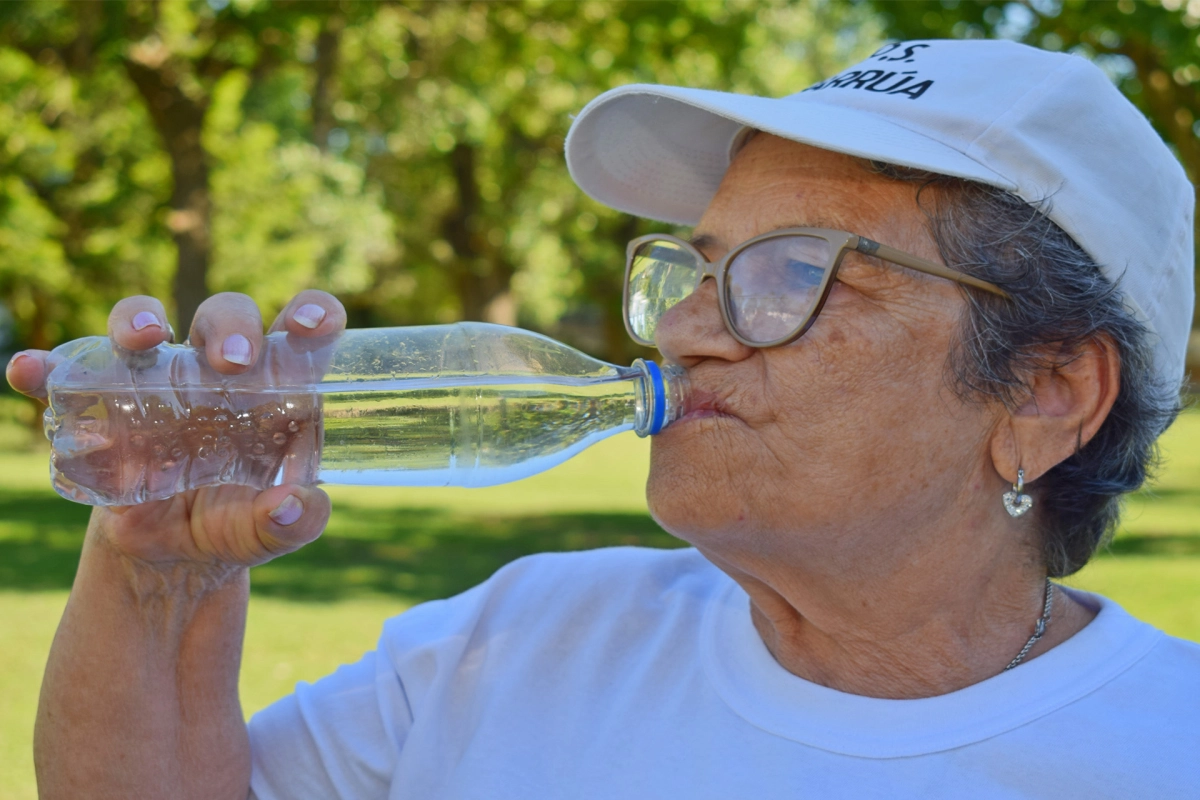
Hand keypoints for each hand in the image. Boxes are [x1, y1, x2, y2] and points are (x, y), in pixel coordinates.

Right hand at [6, 291, 345, 570]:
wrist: (172, 557)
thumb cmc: (237, 525)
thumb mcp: (271, 531)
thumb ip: (294, 521)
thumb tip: (296, 505)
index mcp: (277, 387)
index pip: (299, 329)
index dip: (312, 310)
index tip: (312, 324)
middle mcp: (218, 371)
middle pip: (224, 316)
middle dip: (229, 325)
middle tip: (234, 363)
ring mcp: (156, 383)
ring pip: (144, 324)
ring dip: (137, 318)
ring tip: (141, 338)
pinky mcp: (103, 406)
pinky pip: (69, 375)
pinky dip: (48, 367)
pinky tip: (32, 371)